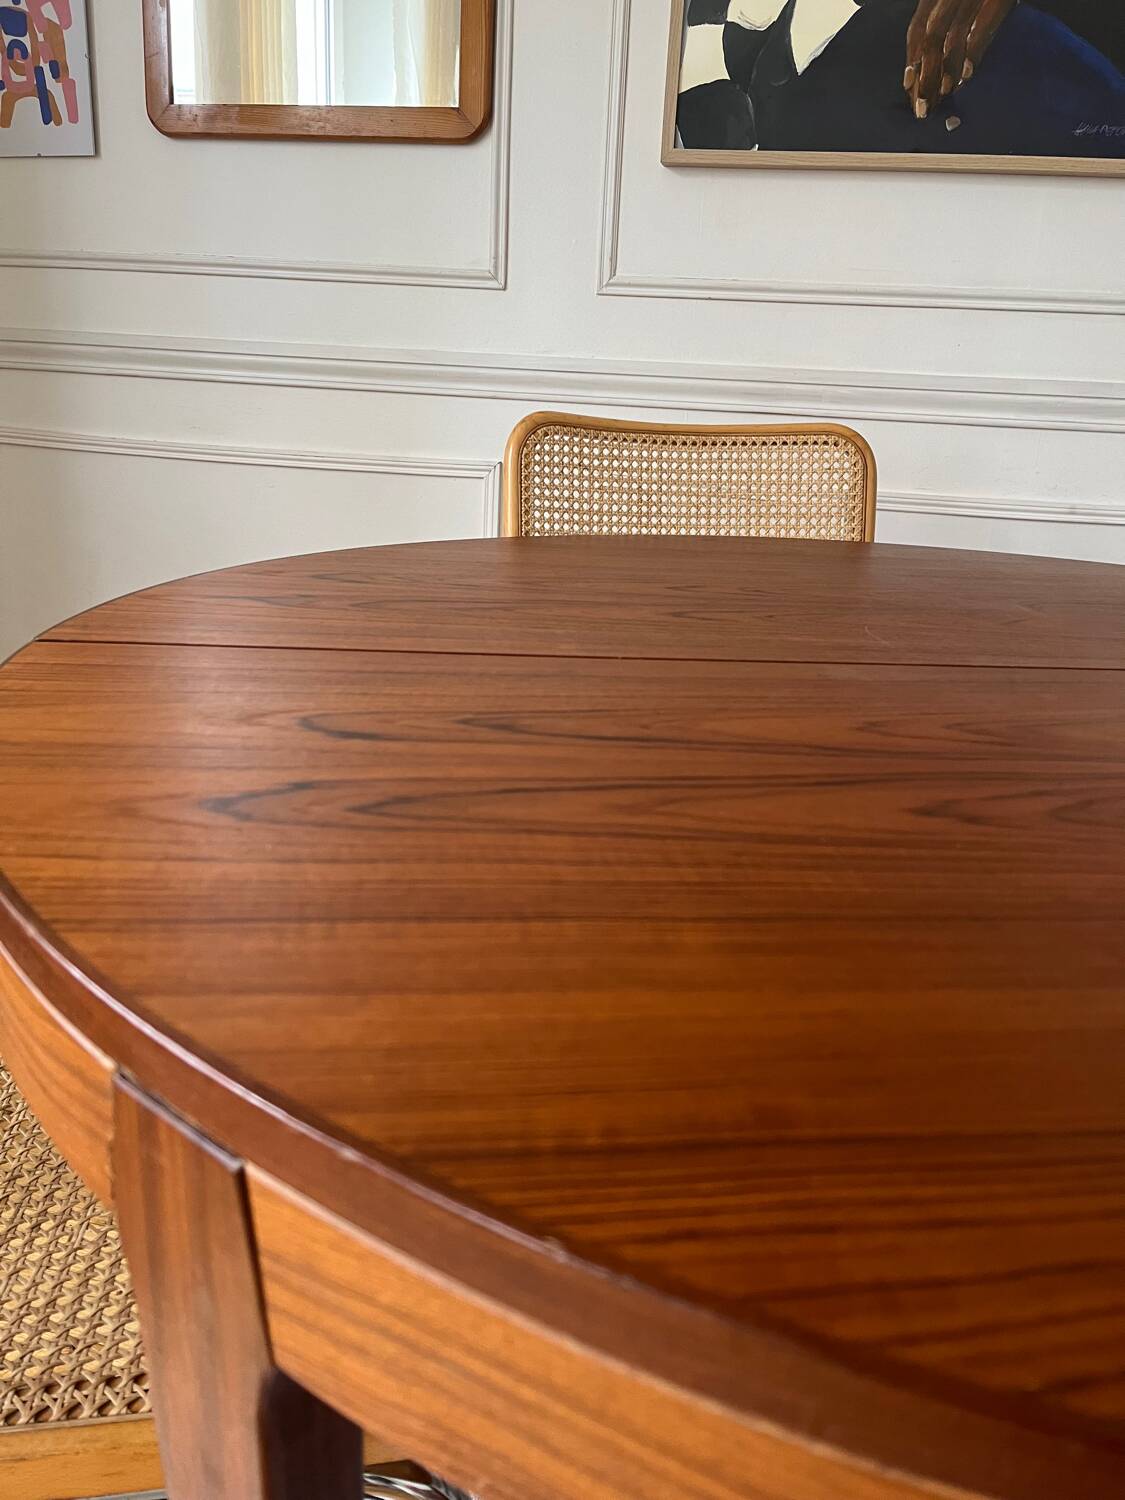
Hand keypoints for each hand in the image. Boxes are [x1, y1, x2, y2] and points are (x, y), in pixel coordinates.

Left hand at [903, 0, 1016, 117]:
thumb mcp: (963, 7)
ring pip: (953, 35)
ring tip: (944, 94)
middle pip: (931, 38)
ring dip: (947, 69)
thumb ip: (948, 30)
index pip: (918, 30)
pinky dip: (974, 51)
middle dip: (926, 75)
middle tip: (923, 107)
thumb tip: (934, 73)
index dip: (912, 61)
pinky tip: (967, 74)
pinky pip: (983, 26)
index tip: (909, 89)